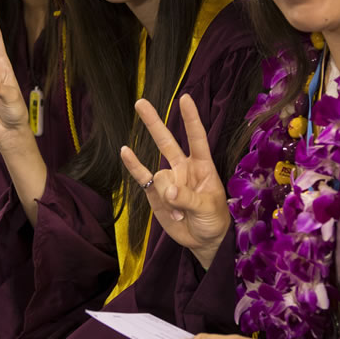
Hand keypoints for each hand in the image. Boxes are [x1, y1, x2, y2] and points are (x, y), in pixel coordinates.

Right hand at [120, 94, 230, 269]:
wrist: (203, 240)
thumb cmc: (213, 219)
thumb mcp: (208, 208)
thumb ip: (189, 199)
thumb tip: (168, 191)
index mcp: (203, 166)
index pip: (197, 139)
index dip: (191, 119)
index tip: (185, 98)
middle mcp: (183, 168)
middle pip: (167, 141)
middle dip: (154, 123)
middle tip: (141, 102)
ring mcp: (168, 179)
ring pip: (160, 178)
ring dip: (168, 199)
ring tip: (180, 215)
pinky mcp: (155, 193)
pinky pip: (143, 177)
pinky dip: (133, 166)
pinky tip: (125, 152)